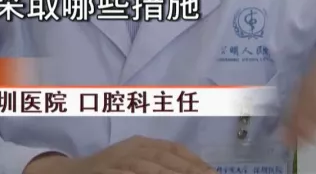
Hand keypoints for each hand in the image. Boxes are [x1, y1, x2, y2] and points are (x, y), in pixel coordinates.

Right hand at [23, 136, 216, 173]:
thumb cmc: (107, 169)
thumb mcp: (134, 162)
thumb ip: (158, 164)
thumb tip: (195, 170)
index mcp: (140, 144)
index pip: (172, 148)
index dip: (193, 160)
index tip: (213, 172)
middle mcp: (130, 149)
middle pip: (163, 157)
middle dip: (188, 169)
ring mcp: (115, 161)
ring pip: (146, 167)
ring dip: (167, 173)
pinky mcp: (102, 172)